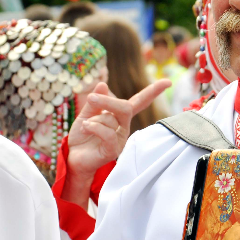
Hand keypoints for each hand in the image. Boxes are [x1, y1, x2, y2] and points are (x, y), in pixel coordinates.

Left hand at [62, 79, 170, 205]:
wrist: (71, 158)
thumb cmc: (81, 137)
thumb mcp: (86, 115)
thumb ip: (95, 102)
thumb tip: (103, 84)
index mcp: (119, 117)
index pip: (139, 102)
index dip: (153, 91)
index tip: (167, 82)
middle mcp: (124, 127)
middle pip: (126, 107)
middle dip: (108, 101)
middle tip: (91, 98)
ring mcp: (121, 139)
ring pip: (112, 119)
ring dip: (93, 120)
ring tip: (85, 127)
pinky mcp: (114, 150)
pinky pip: (108, 133)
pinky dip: (93, 127)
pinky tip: (85, 129)